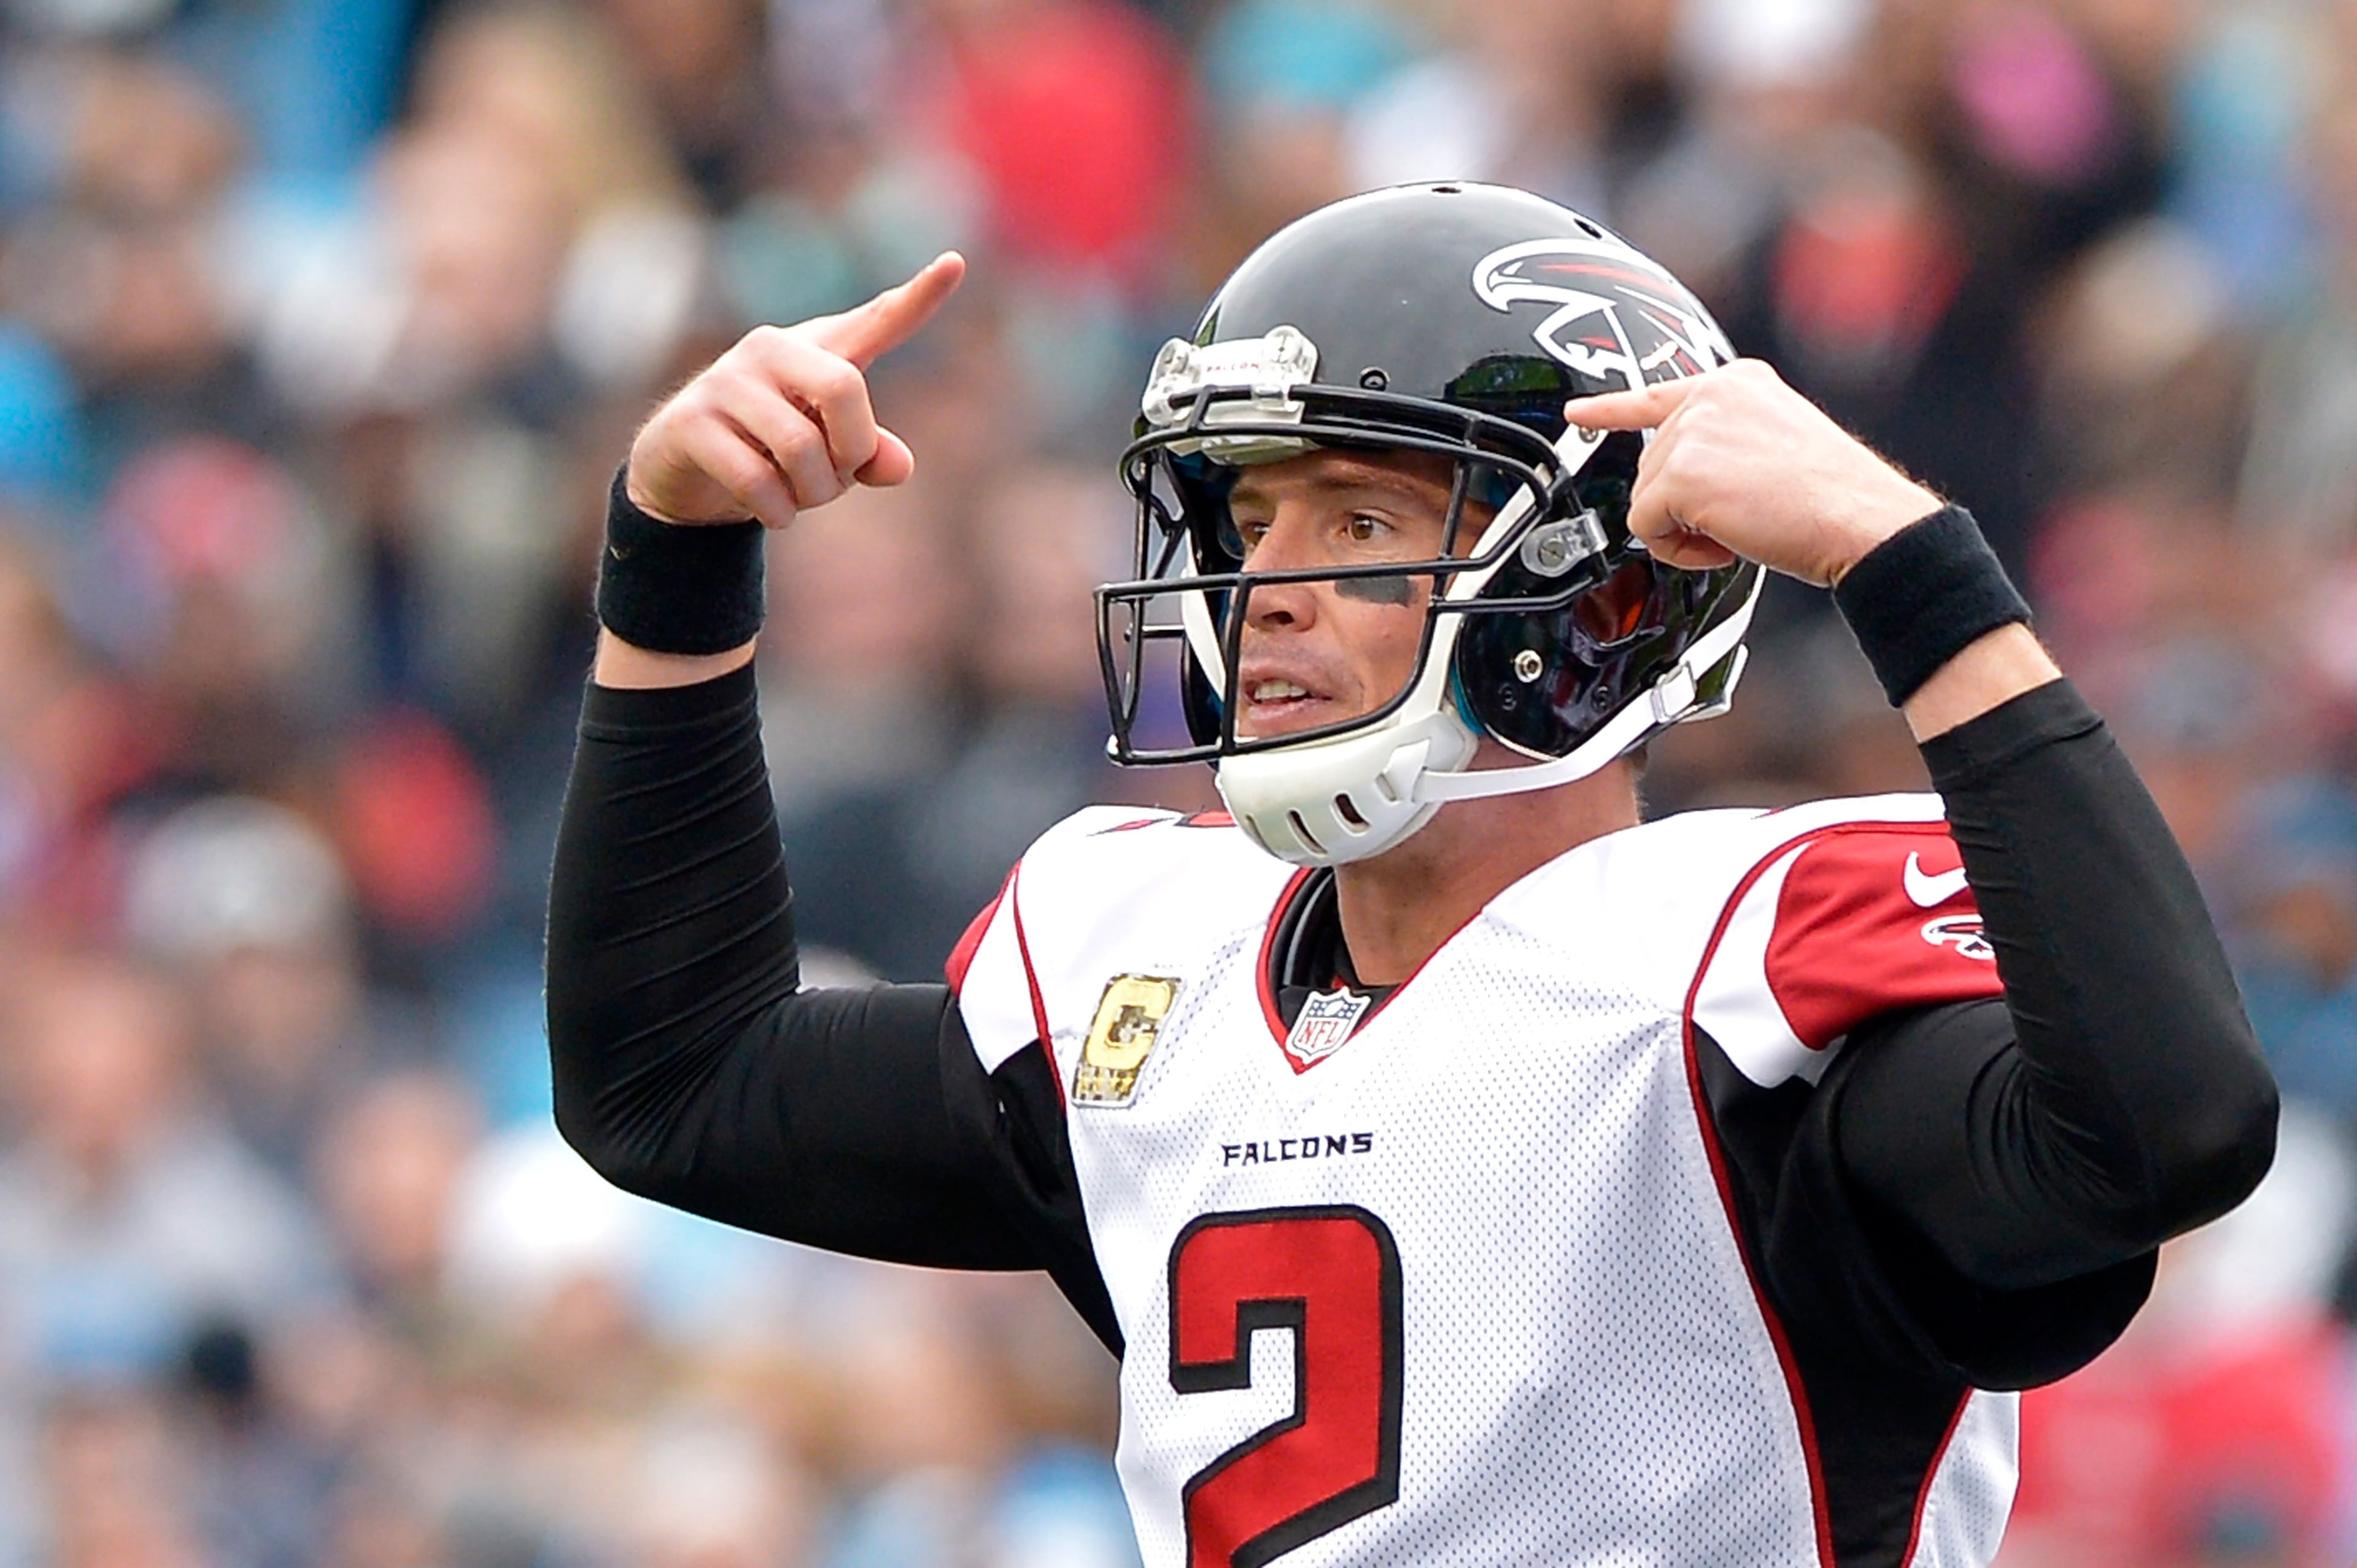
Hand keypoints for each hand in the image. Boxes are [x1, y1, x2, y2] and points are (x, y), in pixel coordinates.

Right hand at [626, 252, 965, 529]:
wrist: (684, 472)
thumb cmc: (773, 452)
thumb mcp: (830, 455)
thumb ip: (869, 455)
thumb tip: (898, 467)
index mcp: (818, 350)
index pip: (877, 320)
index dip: (919, 297)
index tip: (957, 262)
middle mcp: (771, 350)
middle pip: (844, 389)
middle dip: (851, 451)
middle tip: (836, 478)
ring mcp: (726, 381)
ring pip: (800, 447)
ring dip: (812, 493)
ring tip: (799, 498)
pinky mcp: (690, 422)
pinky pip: (757, 479)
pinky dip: (778, 512)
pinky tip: (774, 514)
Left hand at [1562, 360, 1941, 586]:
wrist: (1860, 518)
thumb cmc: (1833, 496)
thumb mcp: (1775, 440)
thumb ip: (1726, 439)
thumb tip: (1684, 470)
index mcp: (1737, 383)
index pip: (1658, 393)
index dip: (1611, 408)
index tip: (1577, 412)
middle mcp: (1710, 397)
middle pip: (1652, 464)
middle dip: (1685, 504)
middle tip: (1741, 515)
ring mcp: (1692, 432)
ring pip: (1646, 497)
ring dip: (1683, 528)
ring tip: (1740, 527)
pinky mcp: (1680, 476)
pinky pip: (1644, 527)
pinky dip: (1677, 550)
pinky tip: (1725, 544)